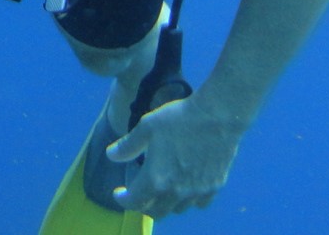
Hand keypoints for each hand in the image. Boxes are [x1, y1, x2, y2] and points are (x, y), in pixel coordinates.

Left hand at [107, 92, 245, 216]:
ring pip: (176, 209)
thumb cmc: (179, 118)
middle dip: (143, 206)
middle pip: (155, 213)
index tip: (119, 193)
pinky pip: (199, 203)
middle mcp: (176, 191)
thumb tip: (111, 155)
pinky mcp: (214, 187)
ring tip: (162, 189)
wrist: (218, 115)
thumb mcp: (147, 126)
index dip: (123, 199)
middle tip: (139, 193)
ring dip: (165, 203)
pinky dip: (189, 200)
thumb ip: (128, 146)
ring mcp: (197, 191)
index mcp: (156, 179)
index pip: (134, 202)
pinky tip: (186, 187)